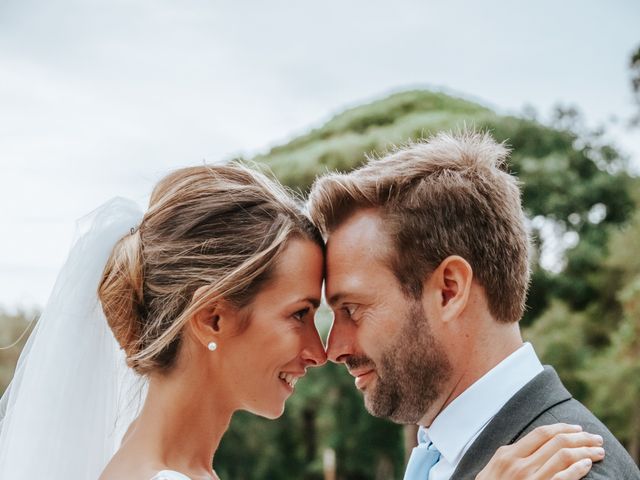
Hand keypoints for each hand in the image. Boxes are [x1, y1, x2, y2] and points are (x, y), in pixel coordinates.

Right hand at [476, 423, 604, 479]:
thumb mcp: (492, 471)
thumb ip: (507, 458)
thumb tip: (524, 448)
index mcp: (507, 454)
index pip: (541, 433)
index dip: (562, 428)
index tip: (577, 428)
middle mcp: (519, 464)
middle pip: (557, 441)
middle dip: (581, 437)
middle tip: (596, 438)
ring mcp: (531, 479)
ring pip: (564, 456)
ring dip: (585, 451)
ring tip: (599, 451)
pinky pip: (563, 478)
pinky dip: (578, 469)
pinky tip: (587, 465)